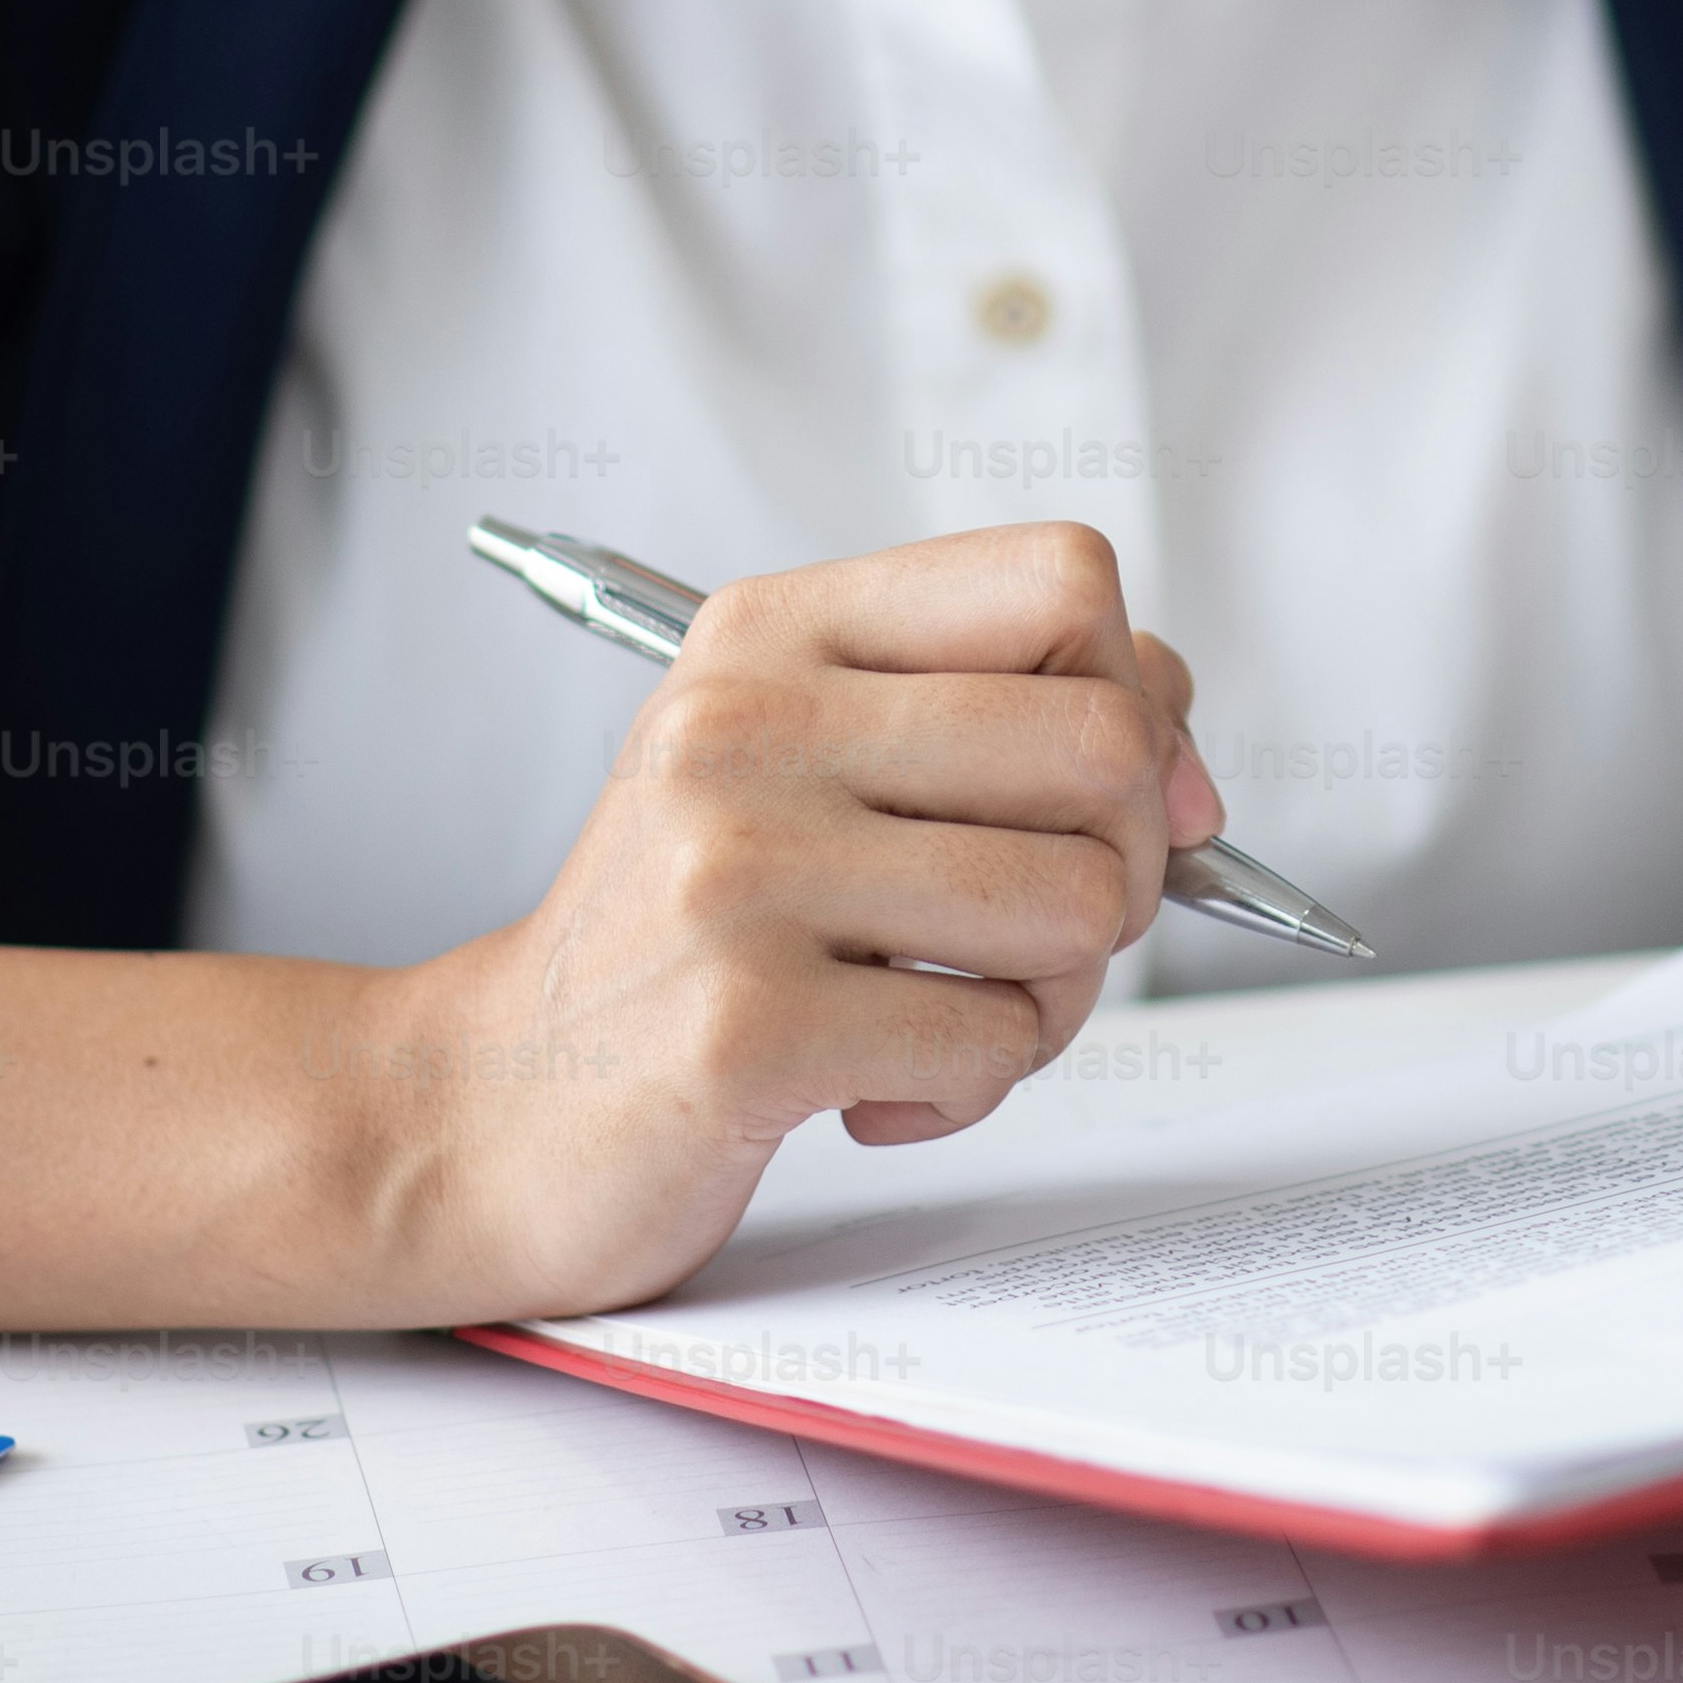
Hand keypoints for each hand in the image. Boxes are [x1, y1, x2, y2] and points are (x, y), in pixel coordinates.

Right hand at [365, 524, 1223, 1321]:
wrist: (491, 1103)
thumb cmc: (680, 936)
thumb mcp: (803, 765)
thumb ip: (986, 721)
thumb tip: (1190, 763)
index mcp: (774, 631)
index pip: (1065, 578)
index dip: (1138, 692)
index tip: (1120, 795)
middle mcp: (747, 725)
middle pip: (1107, 743)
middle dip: (1129, 865)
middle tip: (1033, 934)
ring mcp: (737, 871)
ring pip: (1078, 905)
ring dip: (1052, 997)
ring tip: (942, 1012)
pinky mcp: (747, 1026)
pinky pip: (995, 1040)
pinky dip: (970, 1088)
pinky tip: (871, 1086)